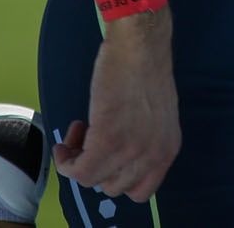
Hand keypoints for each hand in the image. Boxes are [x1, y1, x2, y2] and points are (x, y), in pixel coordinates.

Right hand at [52, 10, 180, 201]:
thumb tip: (119, 155)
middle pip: (114, 187)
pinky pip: (79, 170)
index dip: (116, 176)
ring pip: (93, 181)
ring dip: (79, 162)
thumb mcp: (155, 115)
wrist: (140, 44)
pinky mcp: (108, 139)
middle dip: (97, 166)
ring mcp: (132, 150)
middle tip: (89, 138)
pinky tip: (66, 141)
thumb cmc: (145, 68)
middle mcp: (153, 155)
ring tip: (80, 132)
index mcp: (168, 149)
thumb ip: (143, 139)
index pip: (140, 190)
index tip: (106, 157)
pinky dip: (65, 160)